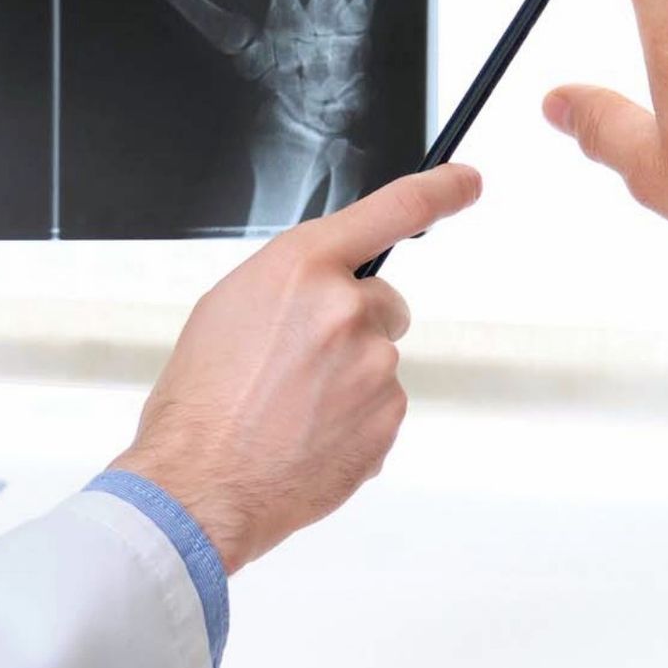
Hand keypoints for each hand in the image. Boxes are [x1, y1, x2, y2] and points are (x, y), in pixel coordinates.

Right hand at [112, 164, 482, 571]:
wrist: (199, 484)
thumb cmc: (201, 401)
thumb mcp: (228, 310)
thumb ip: (290, 285)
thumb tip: (321, 289)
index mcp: (301, 267)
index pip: (393, 208)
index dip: (441, 190)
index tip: (468, 183)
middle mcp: (346, 307)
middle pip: (382, 301)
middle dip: (352, 326)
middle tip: (298, 366)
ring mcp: (374, 364)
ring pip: (378, 357)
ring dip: (348, 379)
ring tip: (291, 409)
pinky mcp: (388, 416)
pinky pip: (382, 405)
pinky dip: (354, 420)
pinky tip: (309, 435)